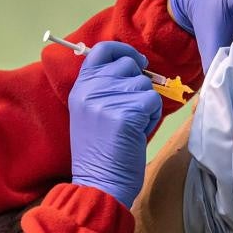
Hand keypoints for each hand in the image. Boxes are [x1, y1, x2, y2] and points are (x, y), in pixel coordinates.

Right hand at [69, 42, 163, 207]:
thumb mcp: (91, 112)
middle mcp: (91, 88)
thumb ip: (105, 87)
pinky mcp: (126, 112)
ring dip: (145, 104)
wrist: (98, 183)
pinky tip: (137, 133)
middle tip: (129, 111)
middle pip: (129, 65)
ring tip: (130, 127)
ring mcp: (108, 99)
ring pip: (145, 85)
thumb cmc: (100, 152)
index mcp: (80, 88)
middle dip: (138, 85)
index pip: (101, 50)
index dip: (123, 50)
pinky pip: (153, 101)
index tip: (137, 61)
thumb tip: (135, 67)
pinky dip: (151, 117)